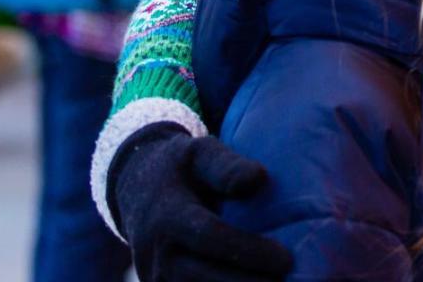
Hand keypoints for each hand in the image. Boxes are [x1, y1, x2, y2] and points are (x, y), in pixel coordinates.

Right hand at [112, 123, 292, 281]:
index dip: (248, 251)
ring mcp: (155, 275)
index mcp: (168, 214)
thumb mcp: (201, 152)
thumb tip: (258, 178)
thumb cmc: (181, 168)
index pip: (210, 237)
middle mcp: (156, 252)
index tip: (285, 259)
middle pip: (205, 277)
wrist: (136, 189)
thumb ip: (226, 165)